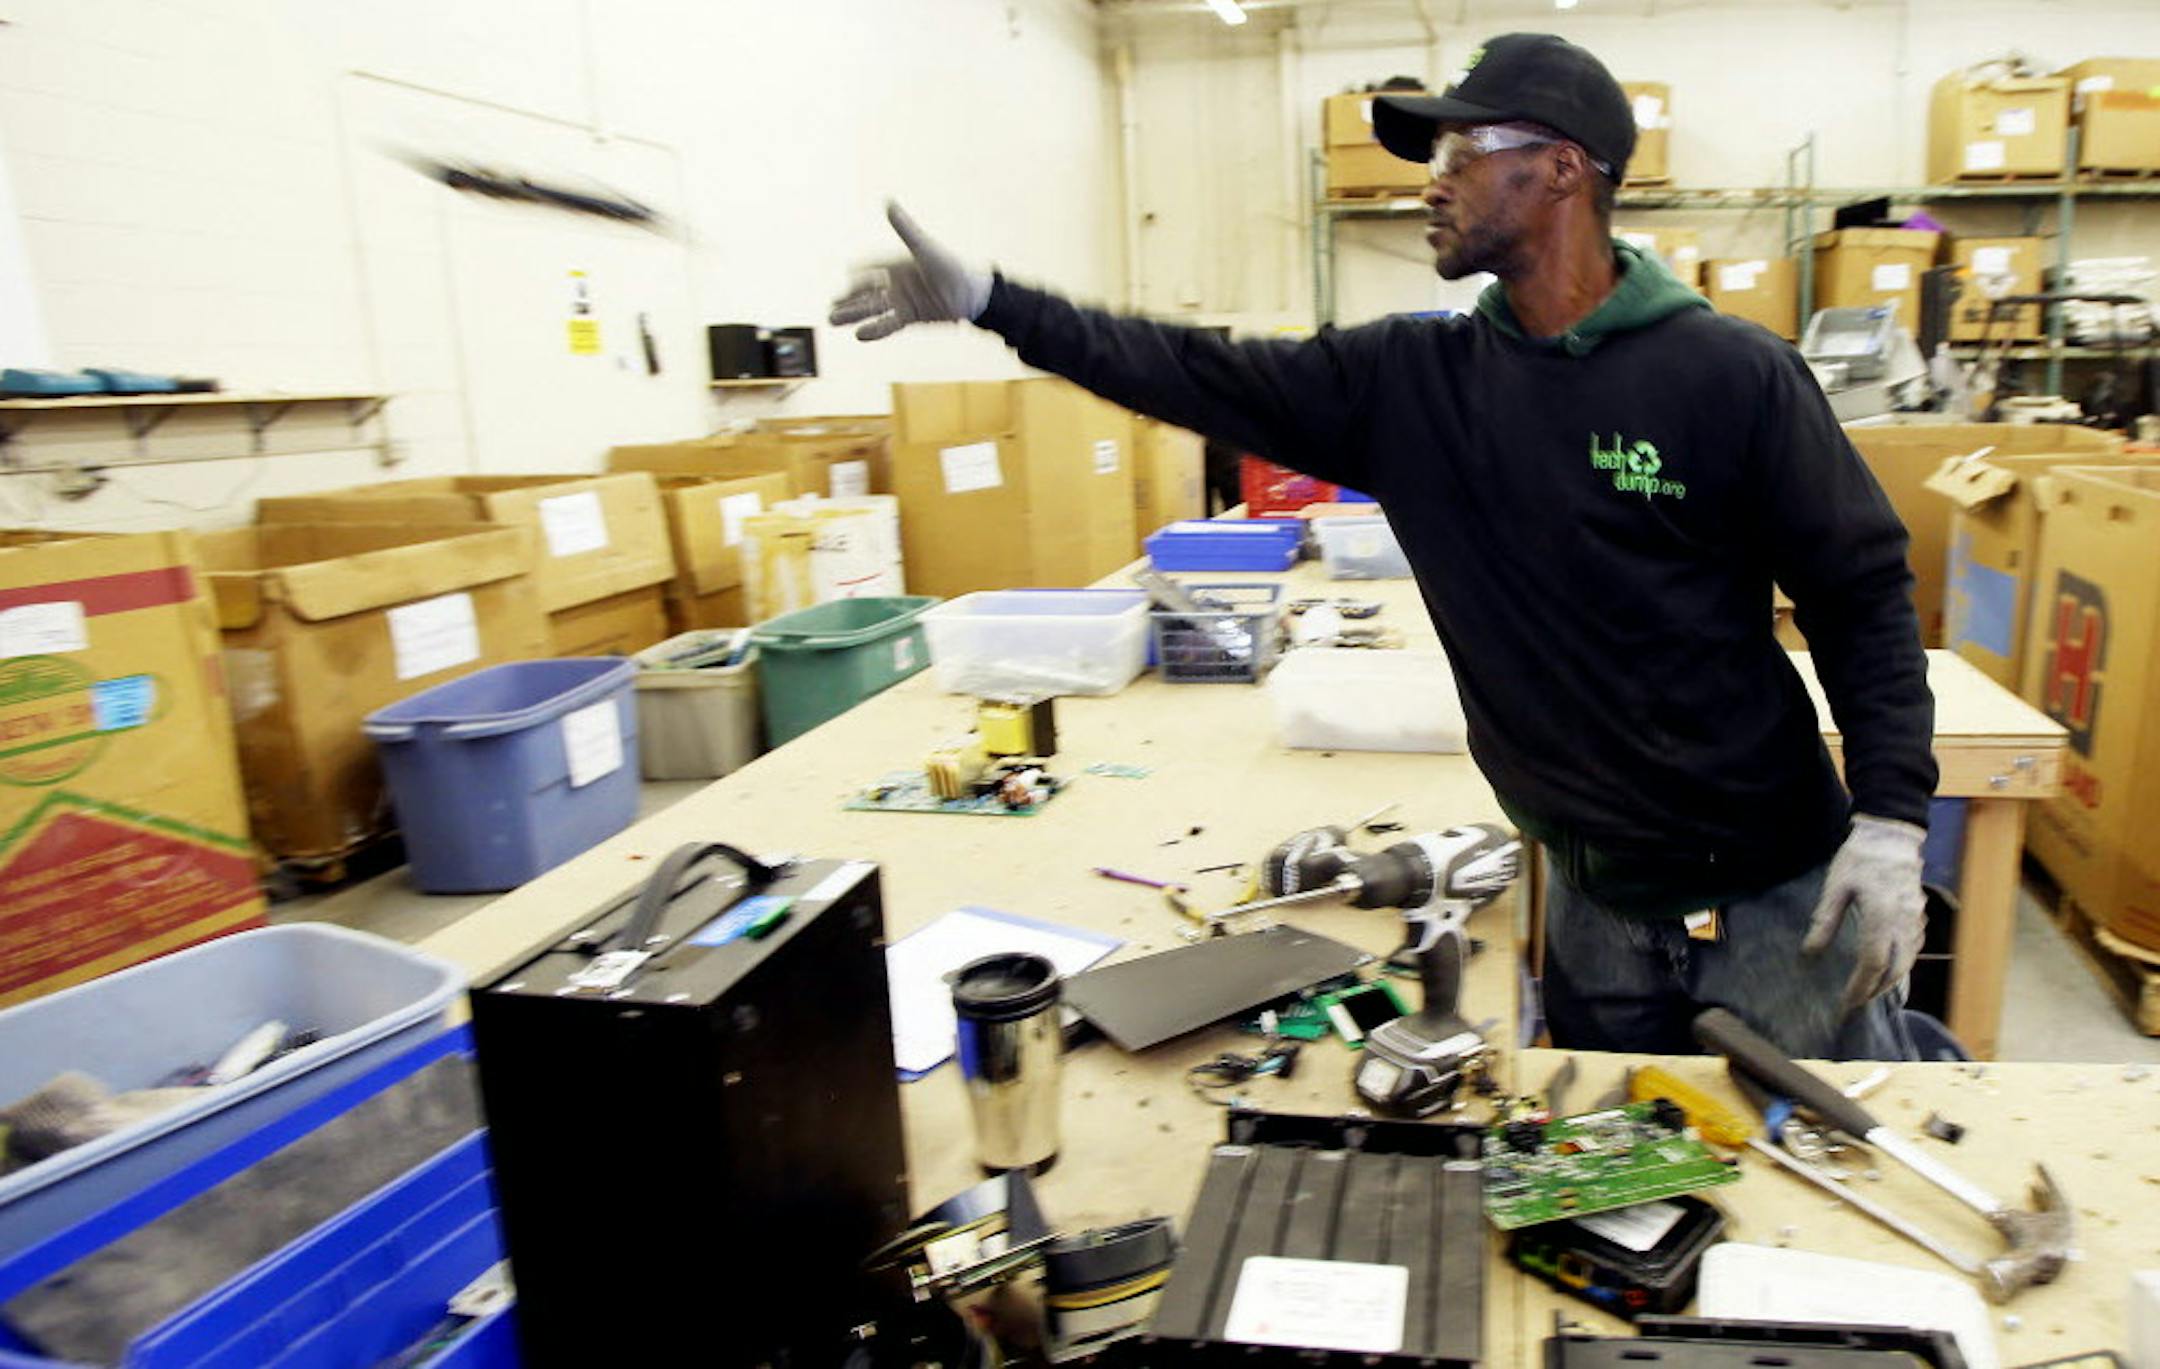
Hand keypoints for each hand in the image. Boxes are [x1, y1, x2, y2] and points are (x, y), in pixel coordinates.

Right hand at [829, 202, 991, 341]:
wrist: (972, 296)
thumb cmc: (950, 267)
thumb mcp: (924, 248)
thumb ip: (904, 229)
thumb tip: (888, 202)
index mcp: (897, 264)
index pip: (871, 267)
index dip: (858, 270)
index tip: (846, 272)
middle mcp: (897, 282)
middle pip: (866, 291)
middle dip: (848, 298)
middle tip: (829, 305)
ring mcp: (903, 301)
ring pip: (872, 309)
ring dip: (853, 314)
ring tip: (832, 321)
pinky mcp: (910, 317)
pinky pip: (888, 324)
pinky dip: (874, 330)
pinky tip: (859, 336)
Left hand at [1803, 814, 1925, 1016]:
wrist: (1891, 835)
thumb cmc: (1859, 858)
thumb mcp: (1836, 887)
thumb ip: (1825, 921)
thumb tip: (1809, 952)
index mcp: (1882, 916)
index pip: (1872, 963)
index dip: (1859, 986)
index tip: (1845, 1002)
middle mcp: (1904, 923)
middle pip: (1895, 969)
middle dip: (1876, 990)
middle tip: (1856, 1003)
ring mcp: (1916, 920)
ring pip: (1908, 961)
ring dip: (1890, 980)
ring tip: (1869, 990)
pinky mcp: (1920, 915)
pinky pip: (1914, 948)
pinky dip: (1901, 964)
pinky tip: (1888, 967)